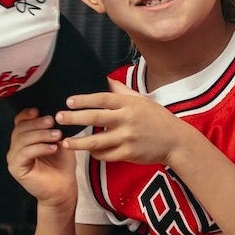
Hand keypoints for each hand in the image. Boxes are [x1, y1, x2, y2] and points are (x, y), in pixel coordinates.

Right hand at [7, 107, 75, 206]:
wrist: (63, 190)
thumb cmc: (62, 166)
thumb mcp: (60, 143)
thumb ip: (53, 129)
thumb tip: (54, 113)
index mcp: (24, 140)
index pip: (20, 122)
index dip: (27, 114)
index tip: (40, 110)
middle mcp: (16, 148)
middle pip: (20, 129)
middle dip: (37, 123)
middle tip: (52, 121)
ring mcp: (14, 158)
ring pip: (22, 140)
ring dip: (41, 135)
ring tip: (57, 135)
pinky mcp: (16, 168)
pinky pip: (25, 153)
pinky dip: (40, 148)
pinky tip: (53, 148)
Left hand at [59, 79, 187, 167]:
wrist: (176, 141)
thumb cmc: (158, 119)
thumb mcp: (142, 100)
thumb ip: (121, 91)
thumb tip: (104, 79)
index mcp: (129, 104)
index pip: (101, 99)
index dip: (83, 100)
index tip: (68, 101)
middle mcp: (127, 120)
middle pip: (94, 118)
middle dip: (74, 118)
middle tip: (58, 118)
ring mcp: (128, 138)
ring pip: (96, 141)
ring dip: (78, 142)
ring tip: (64, 142)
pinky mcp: (129, 154)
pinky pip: (106, 155)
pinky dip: (96, 154)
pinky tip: (89, 152)